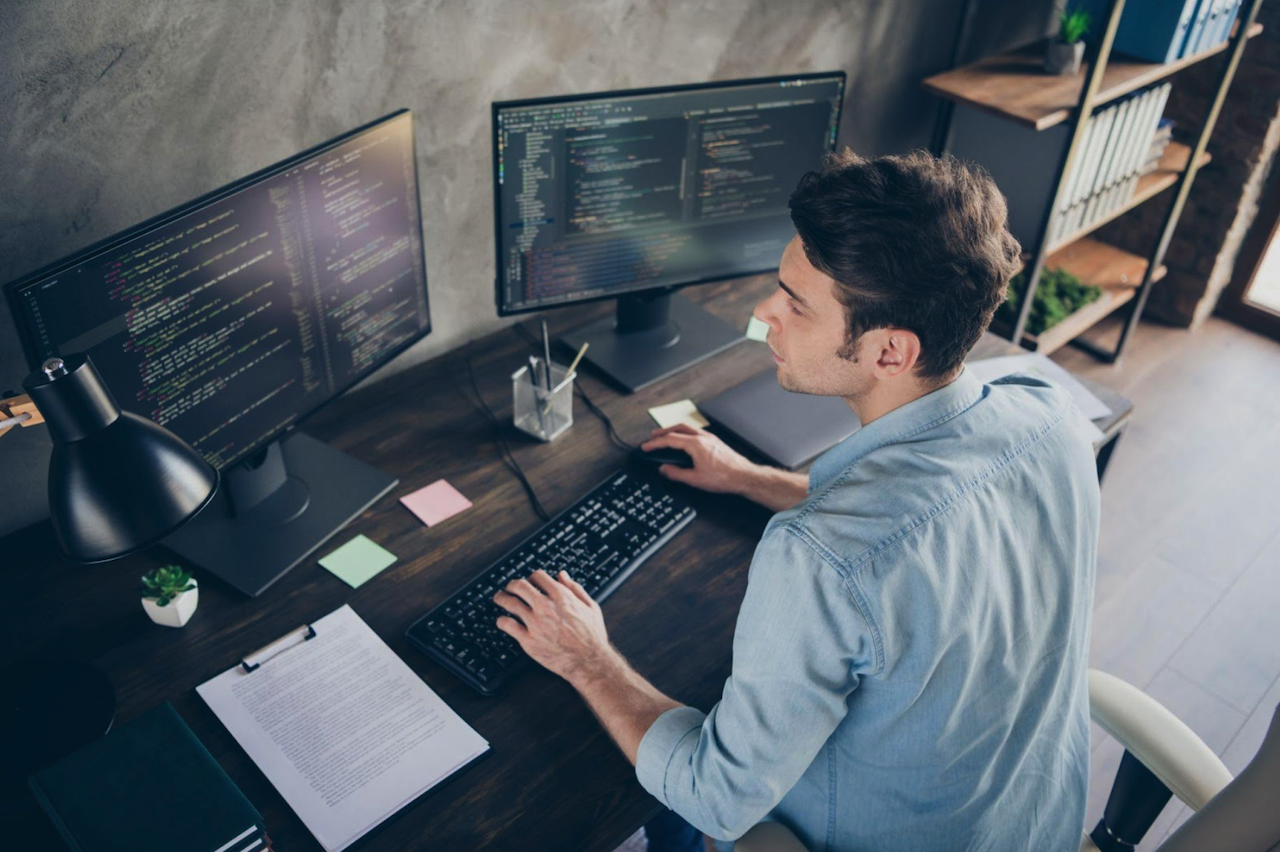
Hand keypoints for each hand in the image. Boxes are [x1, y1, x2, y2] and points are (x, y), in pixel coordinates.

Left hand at [493, 569, 618, 683]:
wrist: (588, 661)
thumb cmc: (592, 636)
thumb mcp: (590, 606)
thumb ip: (575, 588)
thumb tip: (562, 575)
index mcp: (561, 596)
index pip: (538, 576)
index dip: (531, 577)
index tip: (529, 581)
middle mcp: (546, 607)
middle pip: (520, 586)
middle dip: (512, 584)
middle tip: (509, 587)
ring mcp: (535, 623)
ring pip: (510, 603)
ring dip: (501, 598)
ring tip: (499, 598)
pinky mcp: (528, 640)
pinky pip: (508, 625)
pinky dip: (501, 621)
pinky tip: (502, 621)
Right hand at [640, 423, 757, 493]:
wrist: (744, 476)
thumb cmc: (724, 477)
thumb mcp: (695, 479)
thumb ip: (676, 474)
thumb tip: (664, 469)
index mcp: (695, 444)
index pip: (669, 439)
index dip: (655, 443)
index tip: (646, 446)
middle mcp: (703, 437)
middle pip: (678, 428)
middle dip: (663, 432)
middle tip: (652, 437)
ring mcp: (710, 438)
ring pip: (688, 428)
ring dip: (674, 430)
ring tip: (666, 436)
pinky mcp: (715, 441)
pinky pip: (696, 432)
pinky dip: (685, 433)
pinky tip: (685, 440)